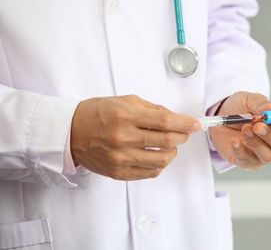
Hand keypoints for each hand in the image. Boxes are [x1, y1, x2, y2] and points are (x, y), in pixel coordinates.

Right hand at [71, 95, 199, 179]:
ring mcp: (120, 158)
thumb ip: (152, 109)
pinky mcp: (118, 172)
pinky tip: (158, 155)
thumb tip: (175, 117)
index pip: (165, 121)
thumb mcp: (125, 101)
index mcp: (125, 116)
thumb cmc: (97, 113)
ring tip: (171, 145)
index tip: (196, 124)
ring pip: (162, 160)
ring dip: (173, 151)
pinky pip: (150, 173)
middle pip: (167, 141)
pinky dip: (160, 164)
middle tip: (184, 132)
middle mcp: (123, 138)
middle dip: (183, 136)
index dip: (185, 123)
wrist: (70, 132)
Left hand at [209, 92, 270, 169]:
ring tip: (244, 129)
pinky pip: (248, 161)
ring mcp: (261, 154)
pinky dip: (240, 151)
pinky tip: (234, 141)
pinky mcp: (246, 161)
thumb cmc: (238, 107)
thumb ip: (261, 104)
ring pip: (268, 157)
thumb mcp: (249, 99)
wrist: (218, 116)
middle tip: (257, 126)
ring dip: (256, 143)